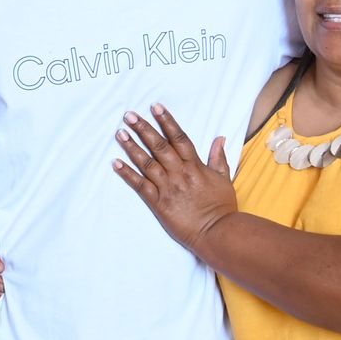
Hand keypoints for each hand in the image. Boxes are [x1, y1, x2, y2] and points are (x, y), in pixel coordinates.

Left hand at [112, 104, 237, 253]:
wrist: (217, 232)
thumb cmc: (222, 208)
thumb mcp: (224, 179)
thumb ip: (218, 158)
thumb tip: (219, 138)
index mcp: (195, 166)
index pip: (179, 138)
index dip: (166, 121)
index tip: (155, 107)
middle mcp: (180, 173)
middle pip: (159, 146)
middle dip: (143, 128)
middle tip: (129, 115)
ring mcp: (168, 187)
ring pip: (147, 162)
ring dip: (132, 147)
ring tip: (120, 133)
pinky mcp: (158, 203)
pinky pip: (140, 185)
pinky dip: (127, 174)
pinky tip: (116, 163)